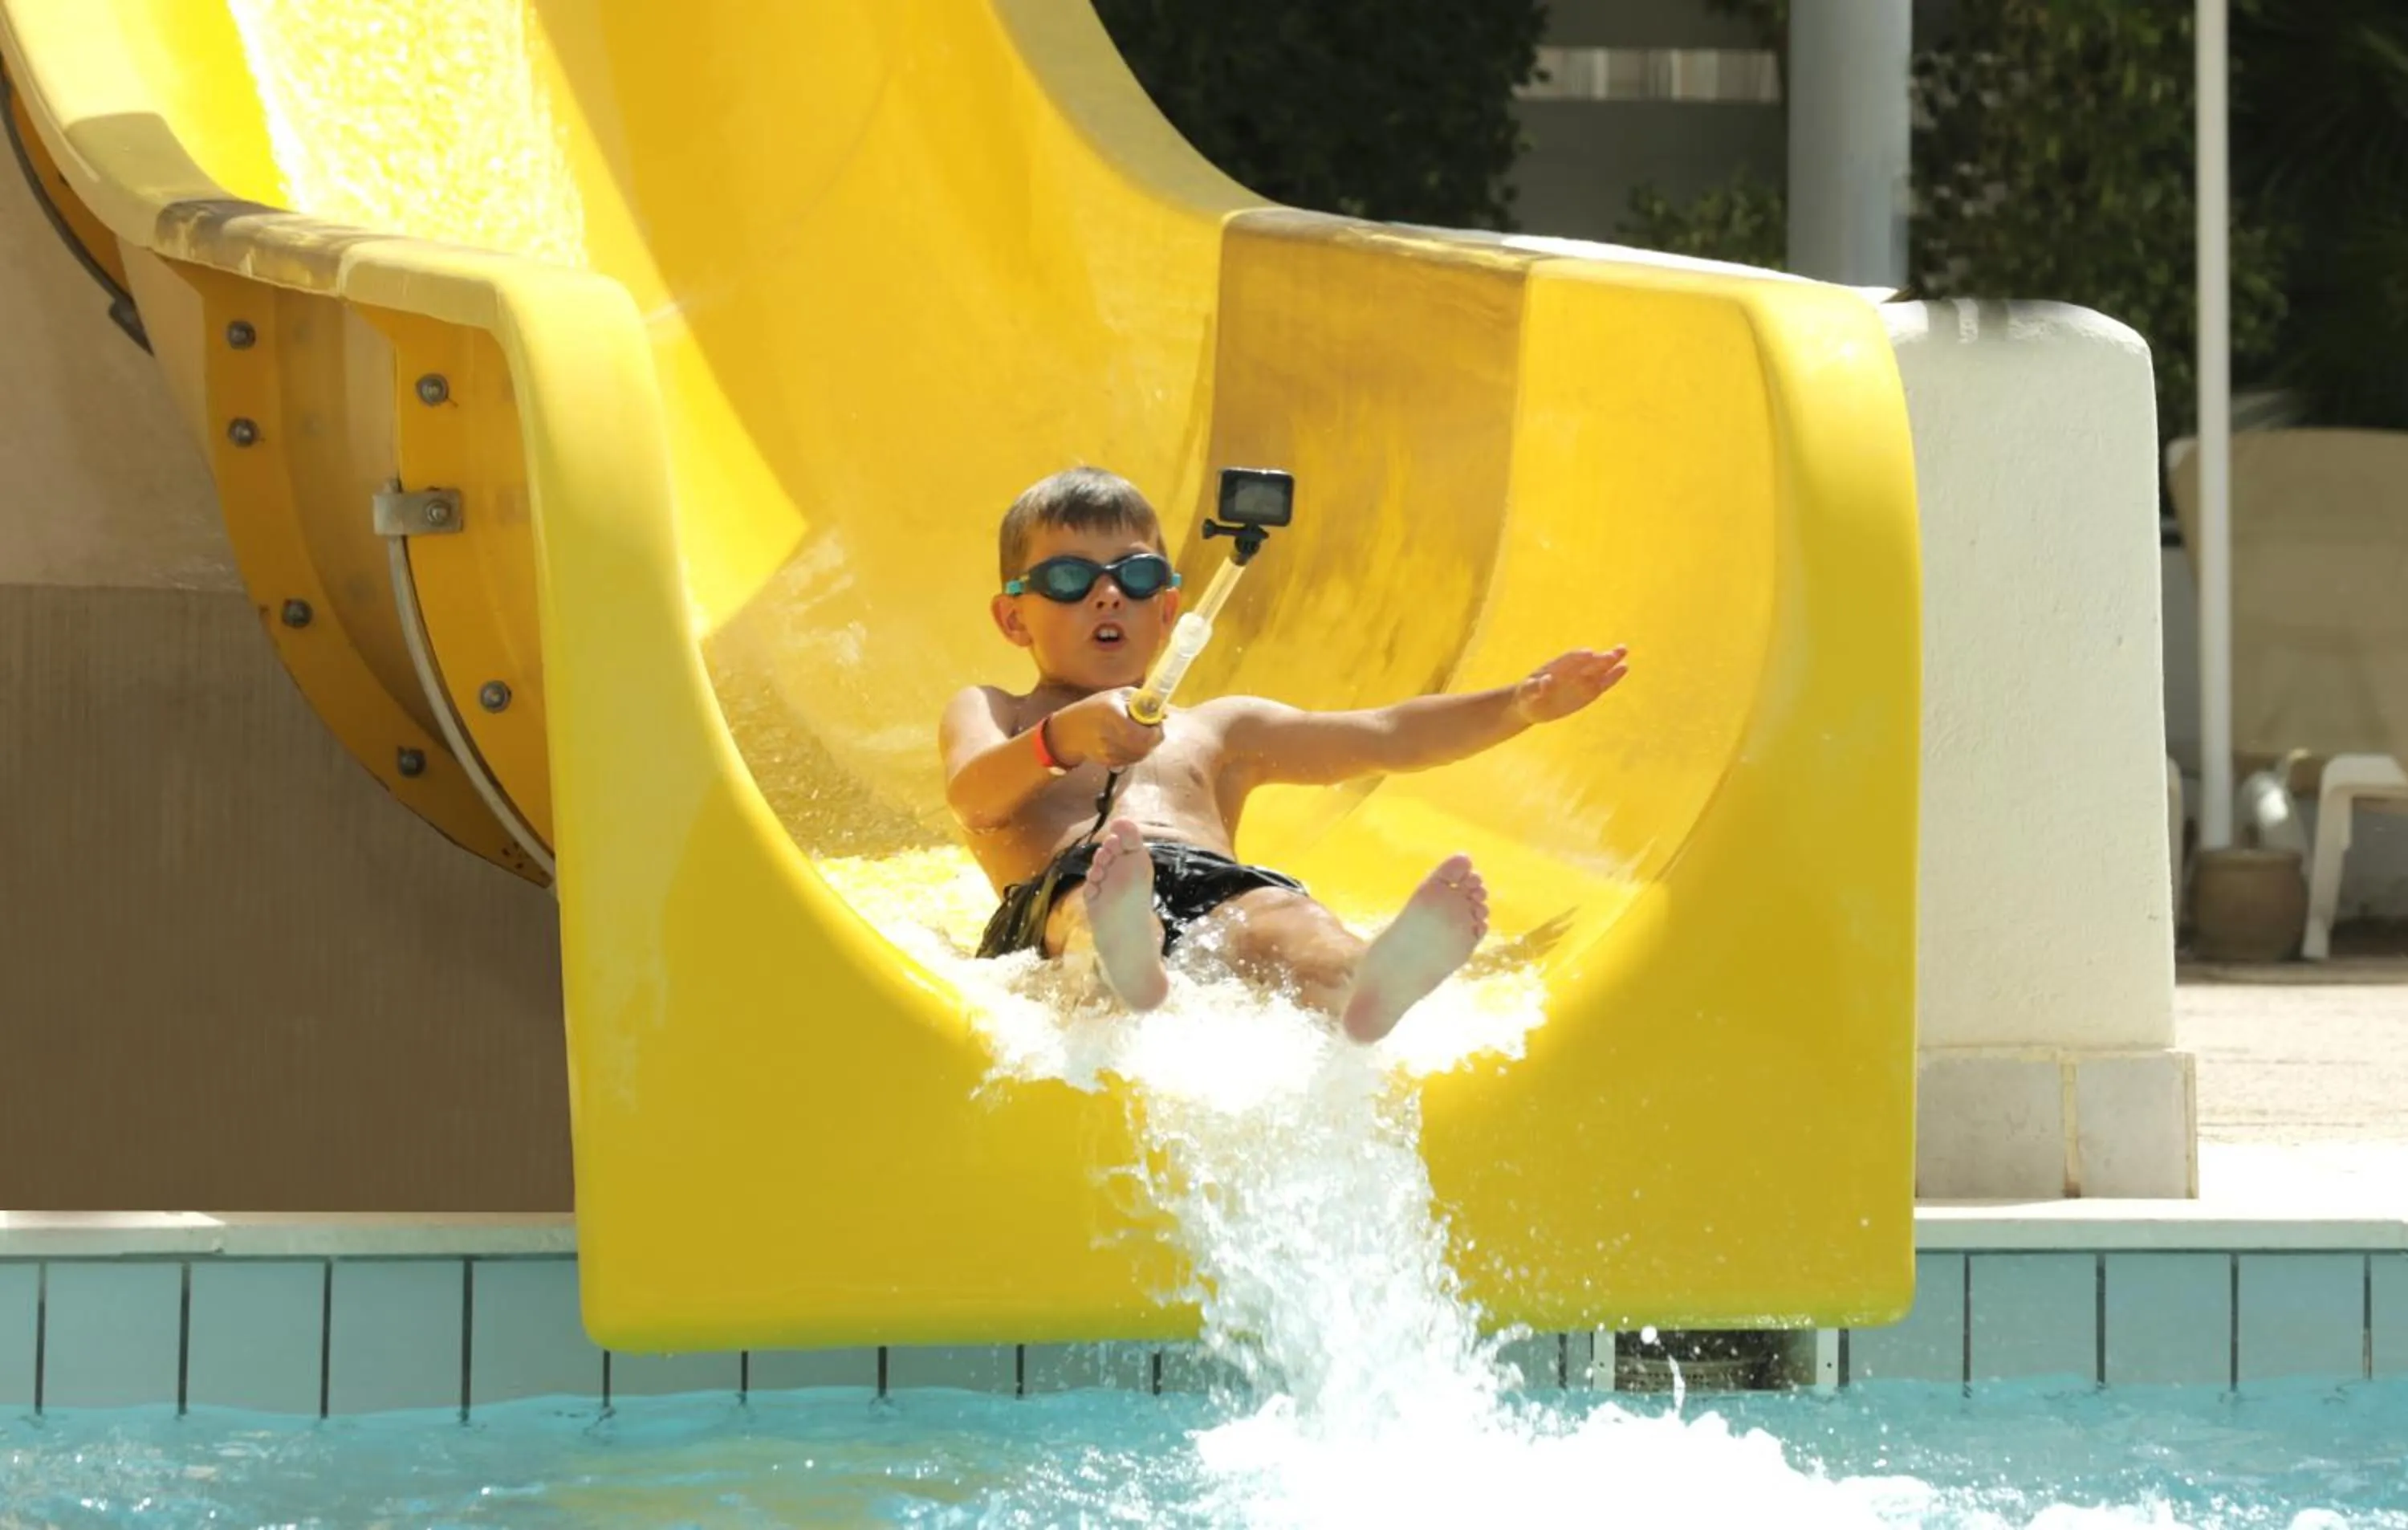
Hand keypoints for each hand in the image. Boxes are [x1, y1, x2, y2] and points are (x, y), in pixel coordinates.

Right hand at [1045, 689, 1164, 769]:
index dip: (1155, 731)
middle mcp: (1107, 736)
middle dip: (1153, 739)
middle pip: (1143, 747)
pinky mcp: (1106, 762)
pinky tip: (1130, 742)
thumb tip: (1165, 713)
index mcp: (1111, 714)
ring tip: (1139, 734)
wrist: (1068, 731)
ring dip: (1146, 746)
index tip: (1157, 723)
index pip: (1141, 733)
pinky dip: (1136, 752)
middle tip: (1152, 729)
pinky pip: (1131, 761)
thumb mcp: (1117, 696)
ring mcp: (1106, 752)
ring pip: (1139, 756)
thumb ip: (1142, 701)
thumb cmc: (1095, 708)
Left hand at [1513, 647, 1628, 724]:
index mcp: (1556, 667)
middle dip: (1601, 657)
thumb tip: (1547, 680)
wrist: (1531, 705)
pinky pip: (1602, 684)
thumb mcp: (1527, 692)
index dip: (1578, 657)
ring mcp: (1580, 680)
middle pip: (1588, 662)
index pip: (1569, 660)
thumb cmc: (1527, 696)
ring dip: (1611, 662)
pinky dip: (1612, 677)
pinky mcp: (1587, 692)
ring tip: (1624, 653)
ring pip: (1598, 670)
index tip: (1588, 653)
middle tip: (1617, 649)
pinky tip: (1623, 668)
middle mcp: (1571, 671)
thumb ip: (1536, 687)